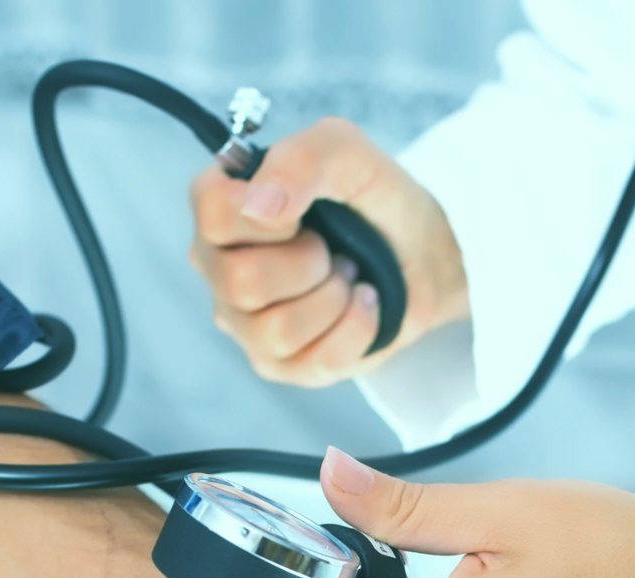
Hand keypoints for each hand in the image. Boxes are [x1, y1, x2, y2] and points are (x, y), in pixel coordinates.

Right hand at [189, 117, 469, 387]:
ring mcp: (243, 325)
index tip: (301, 213)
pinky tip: (360, 306)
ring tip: (346, 278)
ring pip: (275, 331)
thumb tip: (261, 205)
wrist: (420, 257)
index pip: (213, 213)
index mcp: (222, 211)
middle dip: (307, 263)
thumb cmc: (373, 203)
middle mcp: (219, 269)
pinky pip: (314, 363)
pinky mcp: (277, 365)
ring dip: (332, 299)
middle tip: (329, 250)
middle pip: (241, 282)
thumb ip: (301, 159)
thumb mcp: (348, 154)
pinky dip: (355, 329)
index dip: (270, 216)